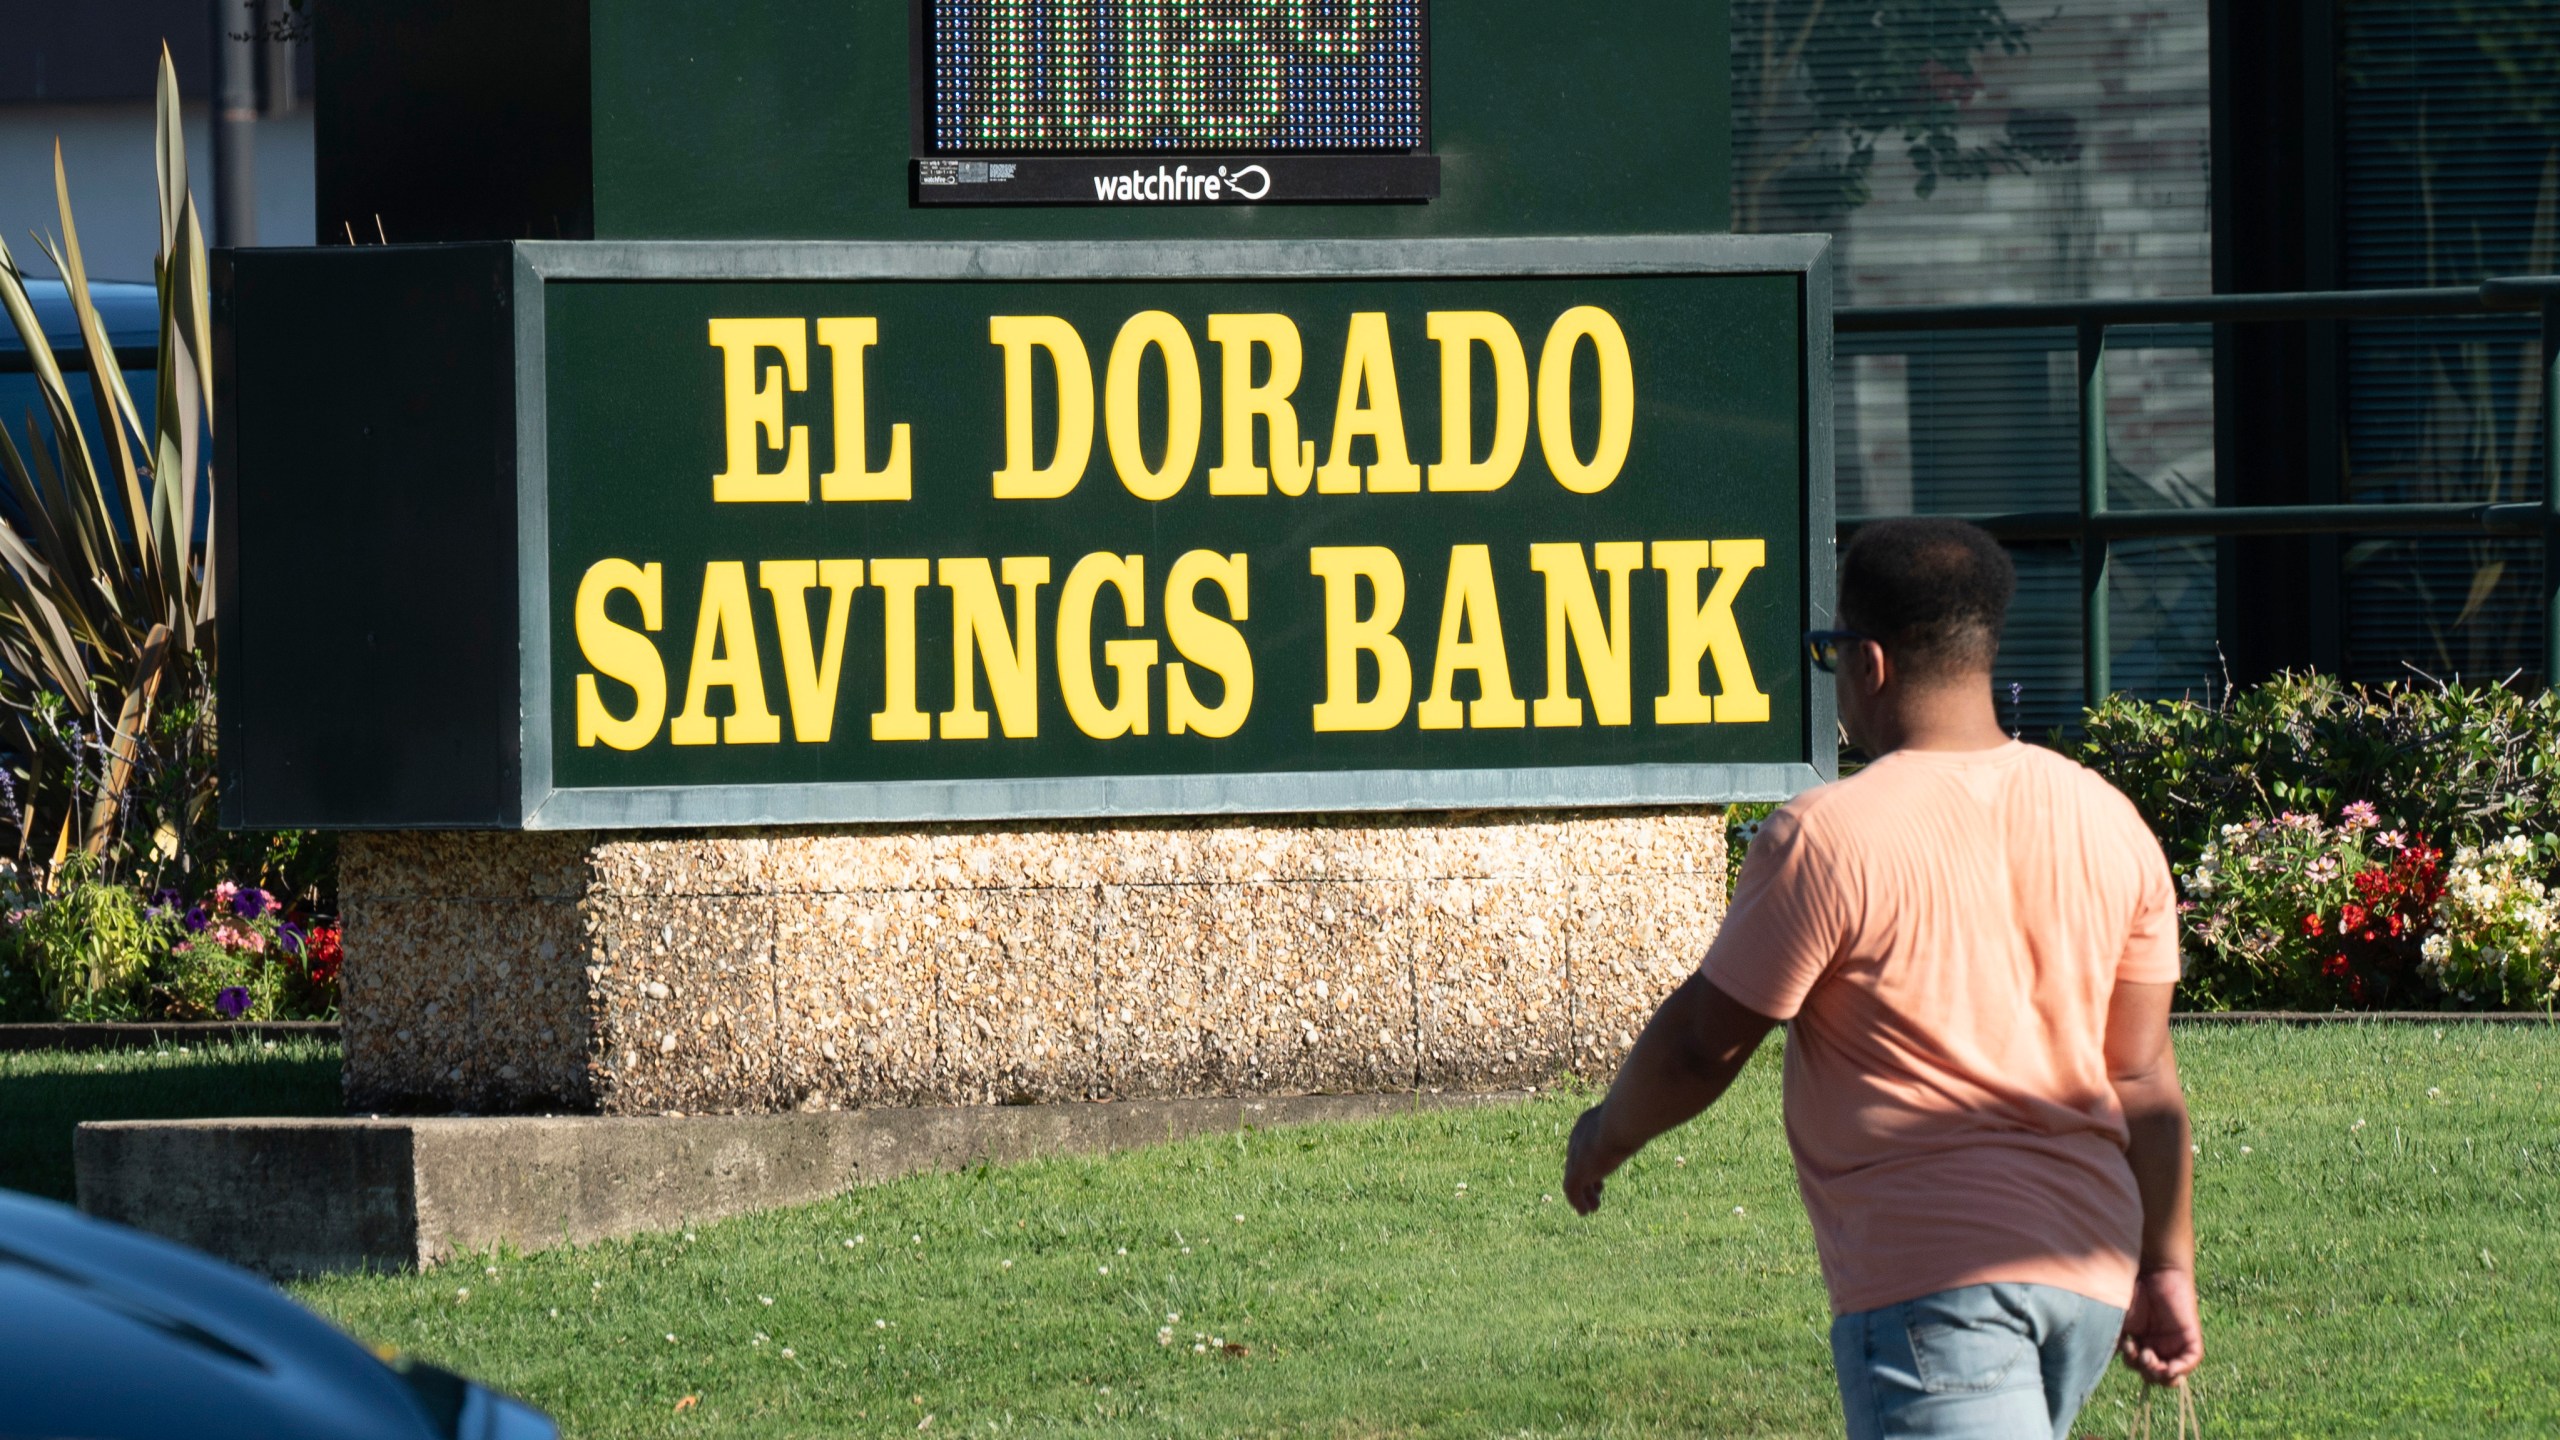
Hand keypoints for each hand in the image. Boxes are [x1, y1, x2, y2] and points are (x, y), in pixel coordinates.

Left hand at [1562, 1104, 1624, 1214]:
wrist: (1621, 1120)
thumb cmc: (1633, 1116)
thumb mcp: (1632, 1119)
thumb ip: (1634, 1123)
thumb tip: (1649, 1122)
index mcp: (1588, 1123)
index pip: (1586, 1144)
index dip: (1594, 1159)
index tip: (1603, 1170)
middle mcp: (1578, 1138)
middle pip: (1578, 1161)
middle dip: (1587, 1176)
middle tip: (1598, 1189)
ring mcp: (1576, 1155)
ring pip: (1574, 1177)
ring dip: (1583, 1193)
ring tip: (1593, 1207)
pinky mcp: (1577, 1171)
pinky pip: (1572, 1190)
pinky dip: (1577, 1201)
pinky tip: (1585, 1212)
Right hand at [2118, 1266, 2202, 1384]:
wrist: (2152, 1268)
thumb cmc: (2130, 1288)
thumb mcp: (2118, 1318)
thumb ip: (2114, 1339)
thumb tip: (2105, 1358)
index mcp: (2140, 1340)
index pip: (2140, 1366)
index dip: (2135, 1367)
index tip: (2126, 1354)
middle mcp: (2158, 1344)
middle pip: (2154, 1373)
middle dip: (2146, 1371)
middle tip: (2139, 1354)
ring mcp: (2175, 1342)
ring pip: (2172, 1372)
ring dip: (2160, 1374)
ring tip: (2149, 1358)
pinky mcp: (2190, 1337)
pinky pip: (2190, 1361)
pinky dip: (2181, 1369)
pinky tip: (2169, 1369)